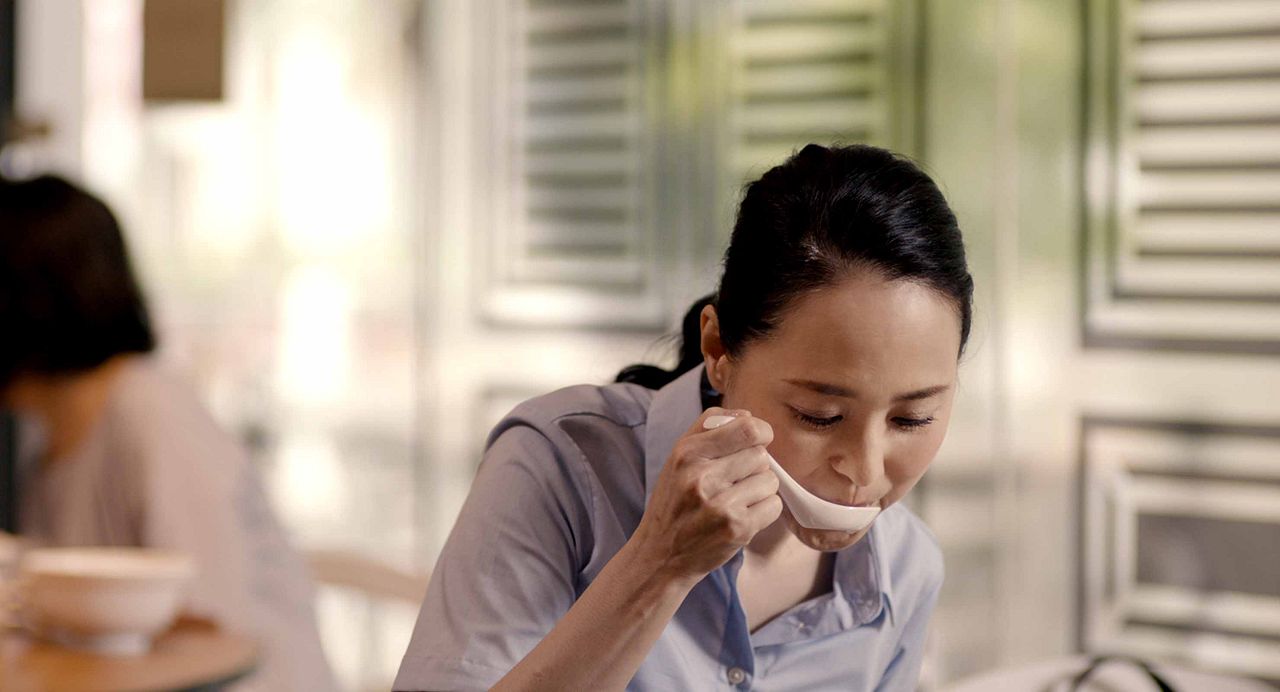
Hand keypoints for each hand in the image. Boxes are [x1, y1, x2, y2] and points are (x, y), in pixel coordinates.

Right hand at [630, 408, 782, 582]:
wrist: (660, 556)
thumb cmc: (674, 502)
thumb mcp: (678, 458)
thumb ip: (709, 428)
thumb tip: (749, 416)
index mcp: (687, 453)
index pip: (747, 428)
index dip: (762, 432)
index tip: (758, 440)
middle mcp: (702, 477)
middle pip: (761, 455)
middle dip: (755, 466)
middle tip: (736, 481)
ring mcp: (721, 505)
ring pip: (770, 480)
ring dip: (760, 490)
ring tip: (736, 500)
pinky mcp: (737, 529)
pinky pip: (773, 506)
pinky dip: (764, 510)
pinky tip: (743, 516)